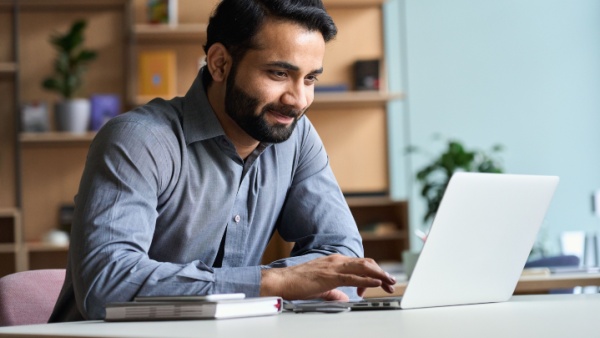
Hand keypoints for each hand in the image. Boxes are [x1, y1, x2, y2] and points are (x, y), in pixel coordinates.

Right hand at [260, 254, 395, 300]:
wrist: (282, 281)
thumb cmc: (297, 284)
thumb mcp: (321, 288)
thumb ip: (334, 292)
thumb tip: (345, 298)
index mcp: (334, 262)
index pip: (360, 264)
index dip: (373, 273)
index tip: (380, 284)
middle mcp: (336, 260)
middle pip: (366, 264)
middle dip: (381, 273)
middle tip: (391, 282)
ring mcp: (334, 266)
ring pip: (363, 267)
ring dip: (379, 275)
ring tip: (389, 282)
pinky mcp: (330, 276)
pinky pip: (353, 277)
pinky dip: (367, 279)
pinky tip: (376, 283)